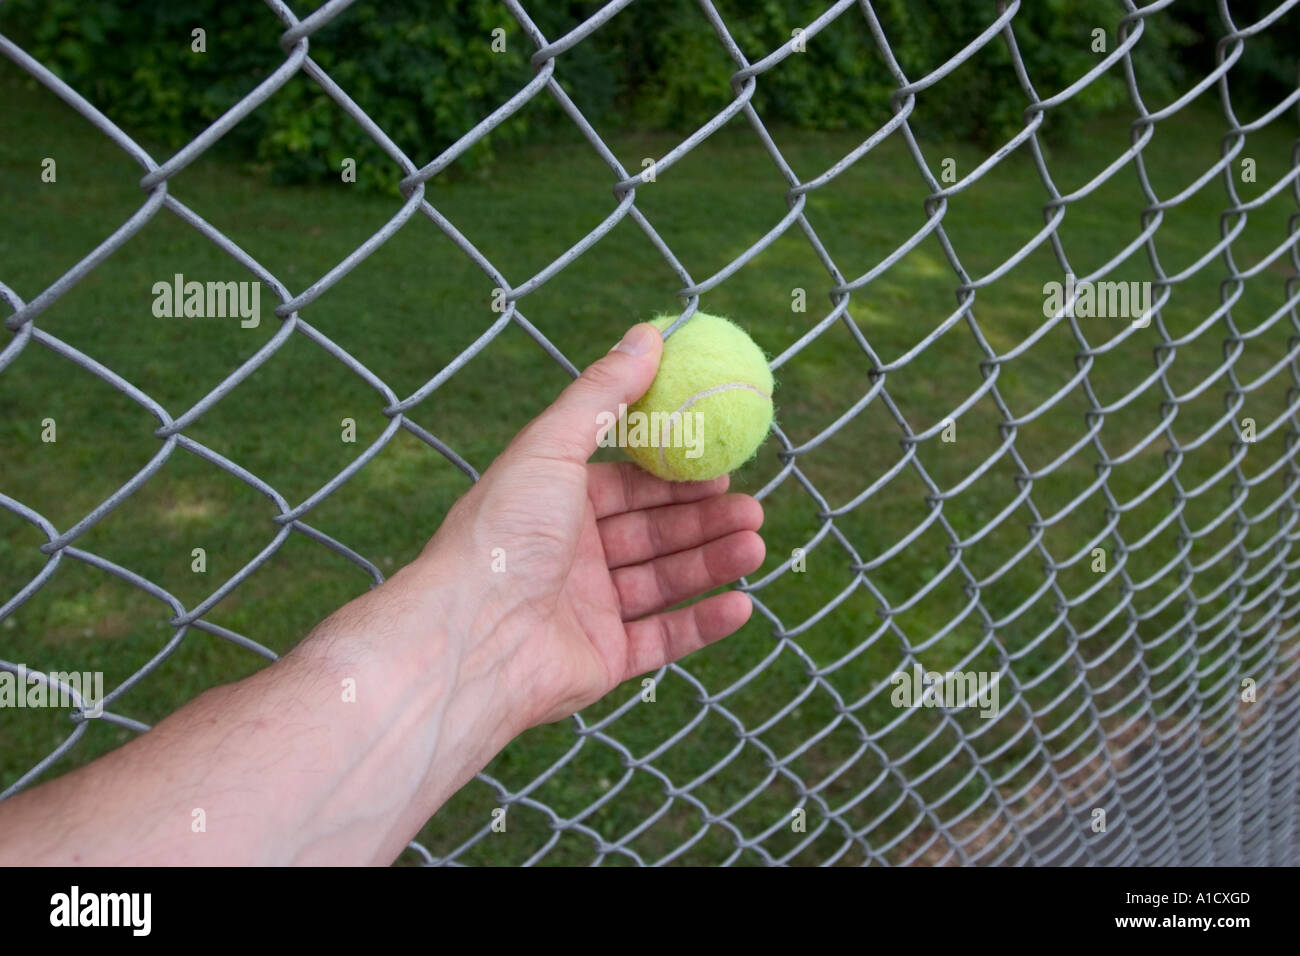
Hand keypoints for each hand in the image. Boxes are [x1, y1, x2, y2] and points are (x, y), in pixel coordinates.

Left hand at [421, 322, 765, 729]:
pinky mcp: (602, 660)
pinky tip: (741, 603)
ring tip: (756, 543)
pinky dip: (703, 622)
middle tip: (752, 508)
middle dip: (704, 519)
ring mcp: (587, 610)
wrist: (471, 638)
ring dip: (712, 561)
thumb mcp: (552, 447)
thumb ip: (602, 394)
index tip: (720, 465)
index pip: (626, 486)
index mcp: (553, 505)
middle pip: (652, 532)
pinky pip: (663, 637)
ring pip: (664, 581)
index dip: (674, 476)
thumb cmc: (504, 533)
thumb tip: (648, 333)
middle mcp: (570, 556)